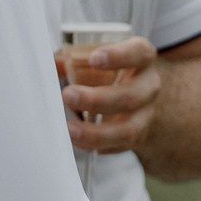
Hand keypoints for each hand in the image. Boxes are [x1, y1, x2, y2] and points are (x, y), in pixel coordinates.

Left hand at [57, 31, 162, 157]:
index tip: (94, 59)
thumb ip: (74, 58)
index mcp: (142, 58)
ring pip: (128, 129)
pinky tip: (79, 141)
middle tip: (68, 96)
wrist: (139, 95)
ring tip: (71, 130)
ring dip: (97, 133)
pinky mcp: (138, 137)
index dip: (118, 56)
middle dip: (97, 99)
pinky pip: (119, 146)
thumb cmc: (113, 70)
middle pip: (130, 96)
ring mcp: (146, 115)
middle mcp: (149, 86)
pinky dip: (97, 145)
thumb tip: (51, 64)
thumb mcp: (99, 56)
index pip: (139, 53)